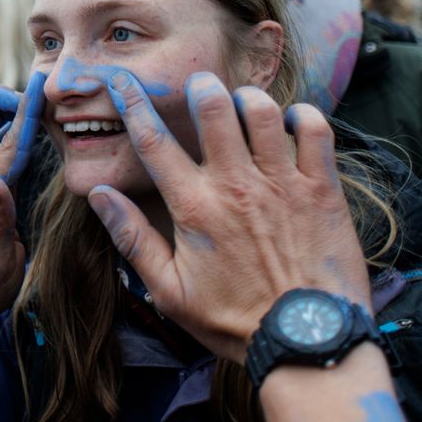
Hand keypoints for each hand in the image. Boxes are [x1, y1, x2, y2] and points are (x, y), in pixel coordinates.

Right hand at [88, 70, 369, 362]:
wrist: (306, 343)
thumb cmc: (234, 321)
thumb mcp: (169, 291)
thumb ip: (132, 238)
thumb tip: (99, 195)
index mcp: (193, 207)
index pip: (153, 141)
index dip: (133, 103)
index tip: (121, 78)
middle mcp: (236, 186)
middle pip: (213, 109)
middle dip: (201, 86)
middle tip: (200, 83)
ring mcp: (282, 185)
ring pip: (263, 112)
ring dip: (249, 99)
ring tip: (244, 103)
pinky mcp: (322, 191)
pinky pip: (316, 132)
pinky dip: (303, 117)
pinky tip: (292, 124)